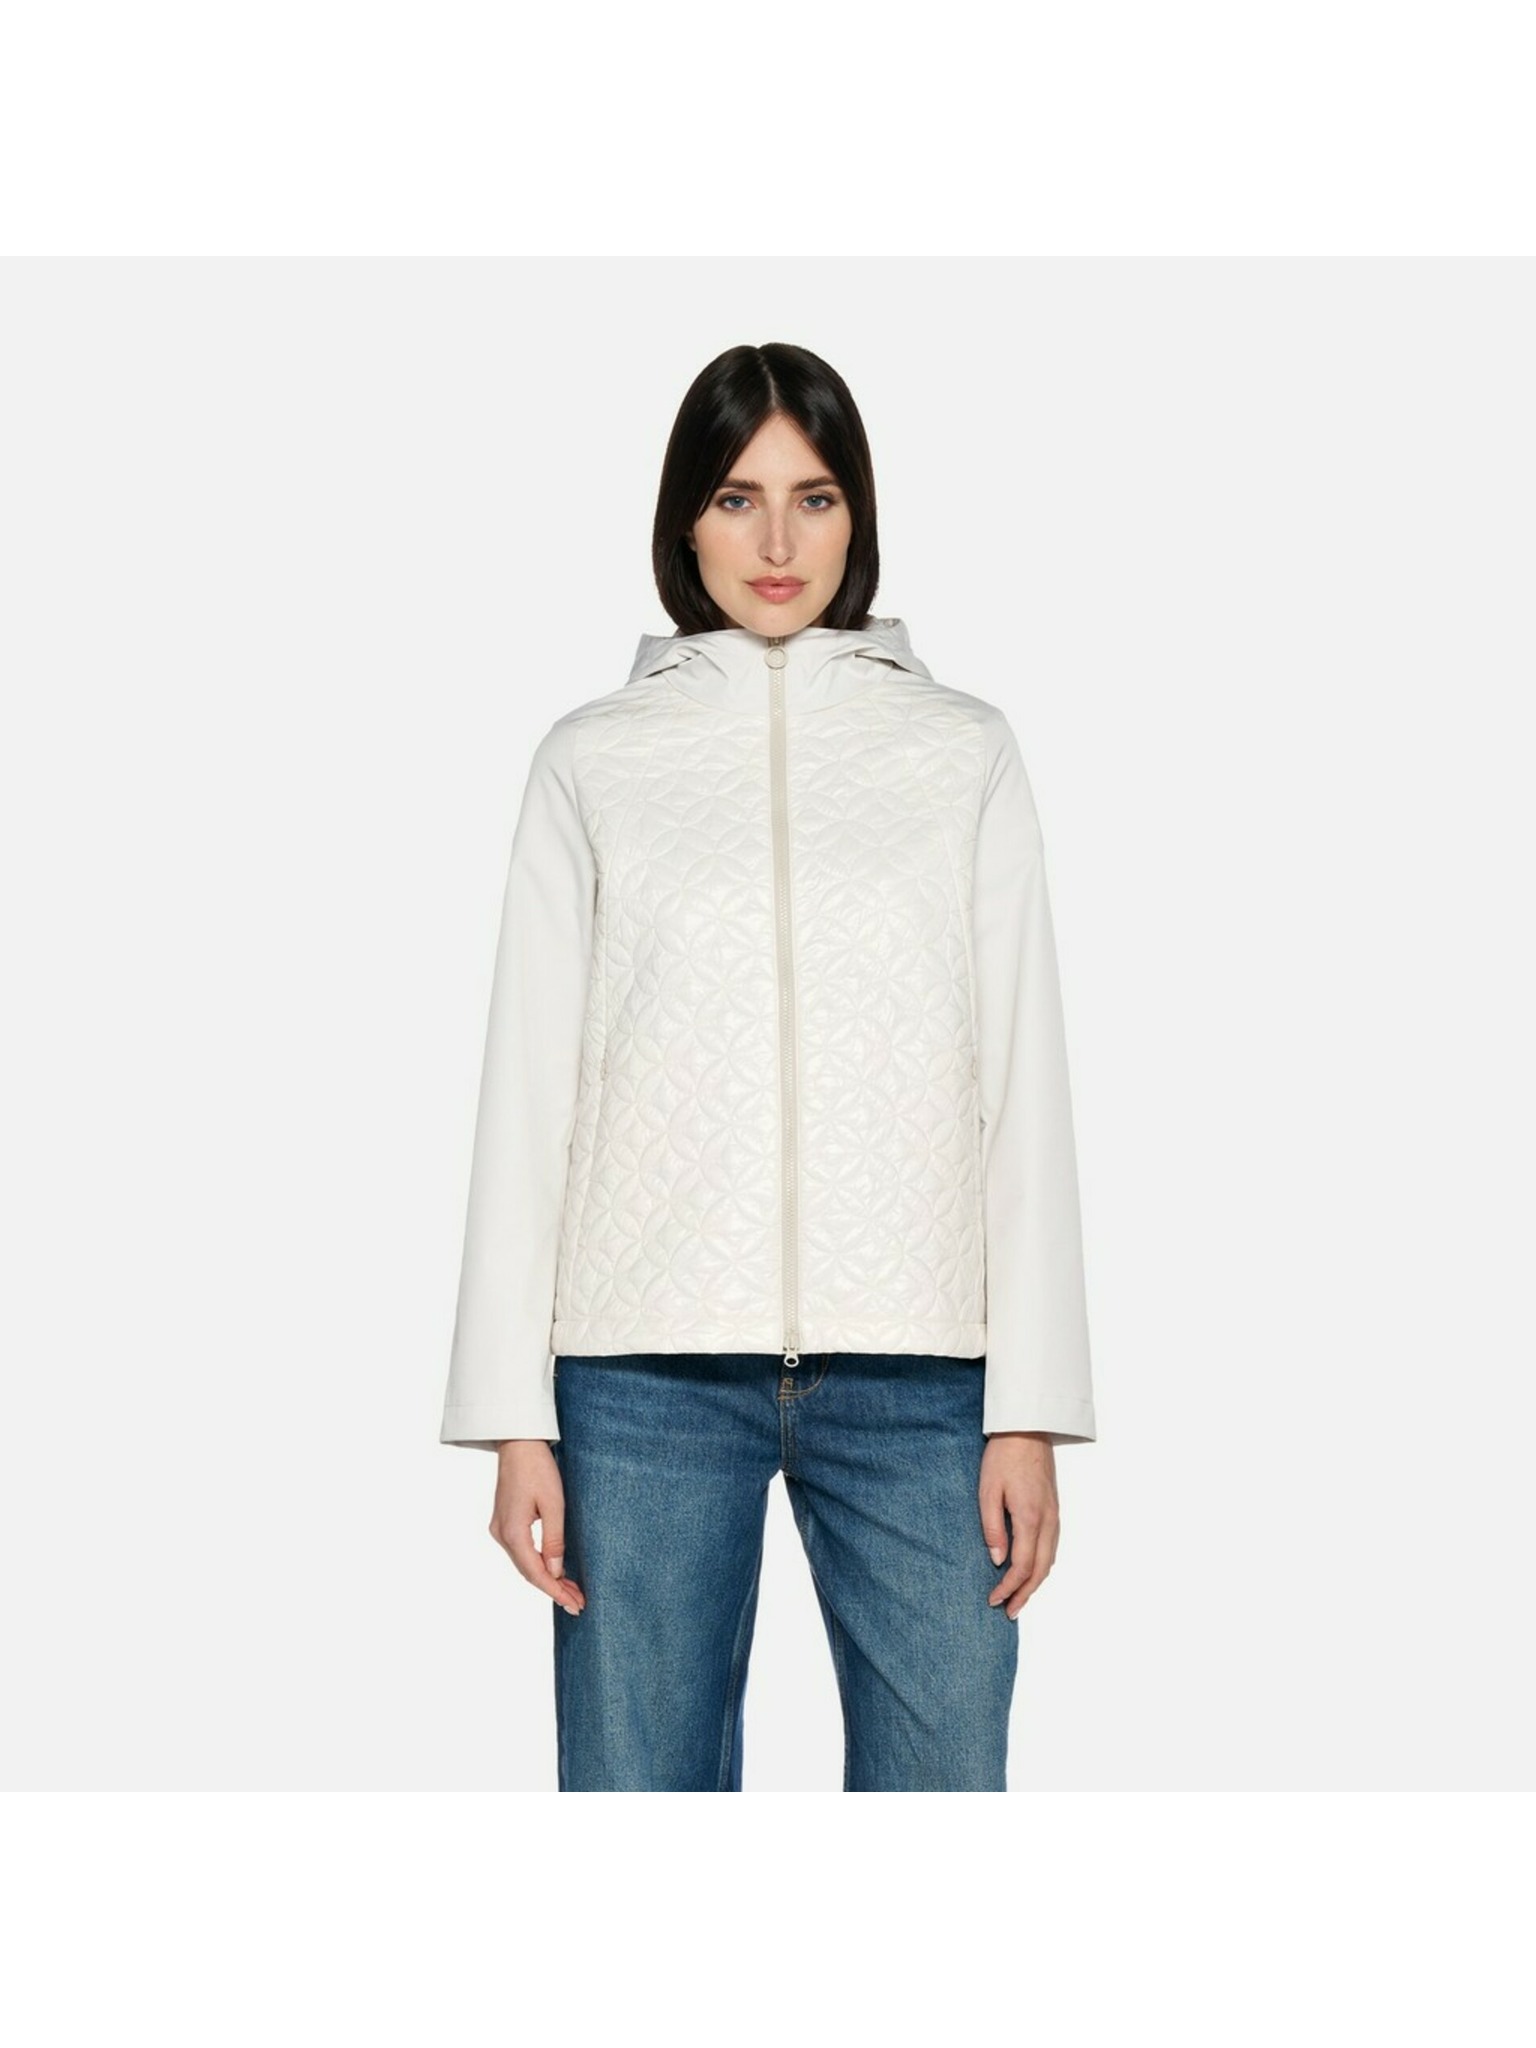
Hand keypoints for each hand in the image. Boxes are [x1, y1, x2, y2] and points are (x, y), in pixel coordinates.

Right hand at [489, 1441, 586, 1615]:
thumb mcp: (553, 1504)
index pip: (535, 1574)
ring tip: (571, 1591)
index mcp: (512, 1532)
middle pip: (528, 1572)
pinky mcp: (504, 1522)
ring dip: (547, 1578)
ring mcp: (500, 1528)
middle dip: (553, 1589)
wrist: (518, 1442)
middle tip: (578, 1603)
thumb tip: (555, 1572)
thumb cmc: (538, 1468)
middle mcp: (501, 1534)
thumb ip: (554, 1541)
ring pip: (524, 1563)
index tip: (575, 1604)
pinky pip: (521, 1552)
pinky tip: (553, 1570)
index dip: (556, 1592)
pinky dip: (538, 1564)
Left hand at [979, 1432, 1059, 1618]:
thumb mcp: (988, 1490)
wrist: (1027, 1428)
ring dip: (1035, 1582)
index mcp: (1030, 1517)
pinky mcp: (1054, 1509)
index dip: (1008, 1588)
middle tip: (1009, 1612)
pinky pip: (1052, 1546)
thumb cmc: (1003, 1456)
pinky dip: (1042, 1565)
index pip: (1022, 1566)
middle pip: (1041, 1570)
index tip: (993, 1600)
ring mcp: (1054, 1515)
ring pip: (1050, 1560)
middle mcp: (1048, 1520)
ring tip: (1019, 1597)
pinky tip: (1032, 1569)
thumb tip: (997, 1560)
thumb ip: (993, 1527)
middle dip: (1025, 1594)